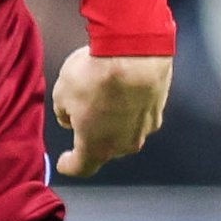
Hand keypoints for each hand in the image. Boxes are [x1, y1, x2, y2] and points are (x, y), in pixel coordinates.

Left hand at [52, 48, 171, 176]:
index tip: (64, 162)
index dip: (70, 165)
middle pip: (105, 148)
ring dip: (114, 121)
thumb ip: (64, 113)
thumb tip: (70, 118)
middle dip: (92, 136)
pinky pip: (139, 114)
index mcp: (96, 147)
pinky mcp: (159, 109)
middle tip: (81, 115)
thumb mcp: (61, 94)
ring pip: (124, 131)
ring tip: (104, 96)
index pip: (81, 167)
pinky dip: (130, 106)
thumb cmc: (94, 77)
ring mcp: (145, 128)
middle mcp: (124, 145)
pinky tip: (124, 88)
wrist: (135, 53)